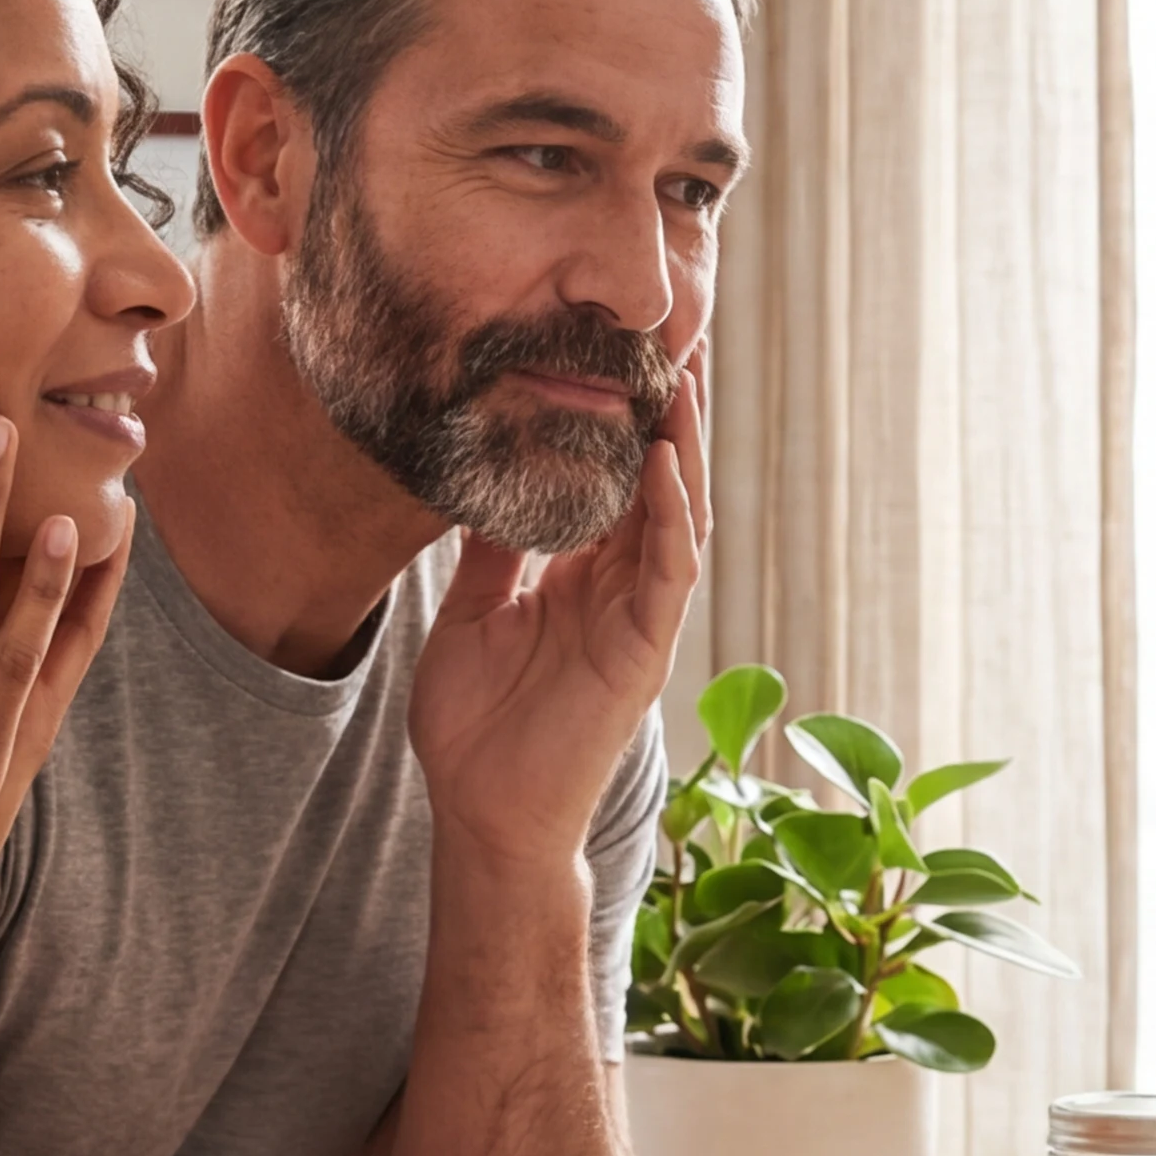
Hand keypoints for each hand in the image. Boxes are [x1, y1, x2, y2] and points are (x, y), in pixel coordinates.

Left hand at [412, 365, 708, 870]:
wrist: (481, 813)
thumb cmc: (478, 726)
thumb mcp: (473, 612)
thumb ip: (492, 550)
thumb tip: (480, 481)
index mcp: (584, 578)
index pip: (615, 483)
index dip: (623, 422)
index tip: (618, 356)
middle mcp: (622, 590)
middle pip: (658, 486)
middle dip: (669, 417)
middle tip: (673, 342)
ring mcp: (640, 619)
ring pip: (676, 515)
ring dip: (682, 447)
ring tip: (681, 378)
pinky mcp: (644, 652)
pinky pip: (668, 570)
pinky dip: (668, 514)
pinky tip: (663, 462)